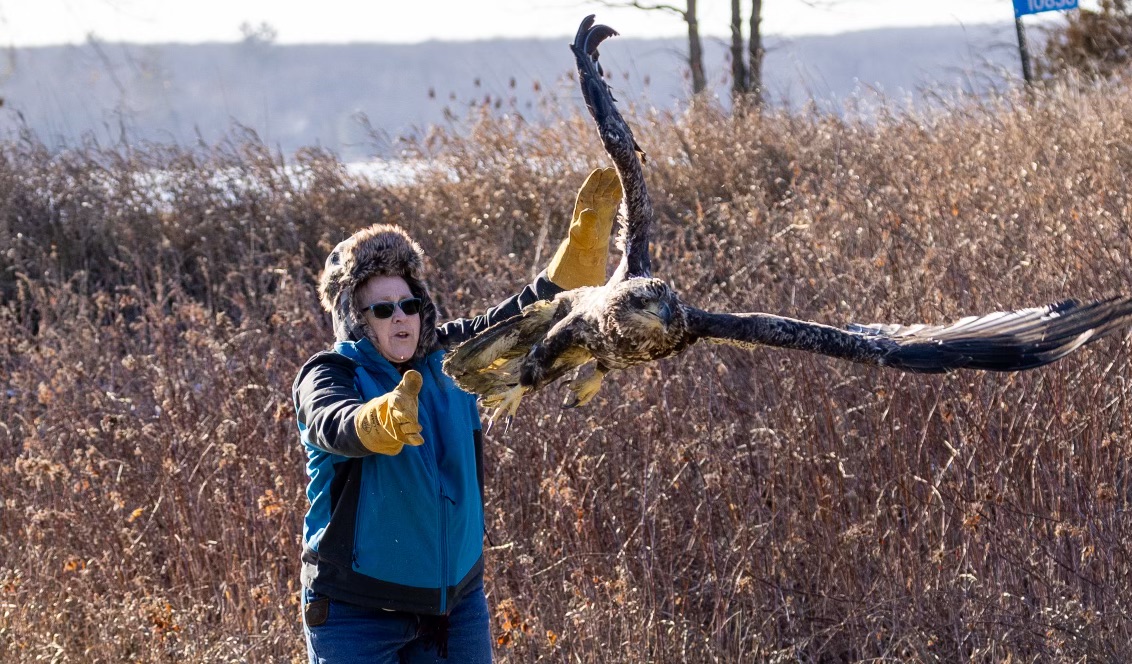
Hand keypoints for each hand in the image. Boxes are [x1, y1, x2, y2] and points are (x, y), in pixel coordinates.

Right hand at [354, 370, 424, 454]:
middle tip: (411, 417)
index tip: (399, 402)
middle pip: (398, 416)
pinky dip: (414, 440)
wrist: (389, 418)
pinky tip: (420, 440)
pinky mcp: (404, 435)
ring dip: (410, 428)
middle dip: (404, 417)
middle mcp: (395, 414)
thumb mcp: (405, 391)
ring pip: (404, 428)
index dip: (397, 402)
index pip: (395, 401)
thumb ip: (410, 383)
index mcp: (395, 401)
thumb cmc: (401, 401)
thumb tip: (414, 373)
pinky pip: (409, 438)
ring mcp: (399, 426)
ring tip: (418, 427)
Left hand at [546, 167, 621, 289]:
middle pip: (598, 189)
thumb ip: (585, 224)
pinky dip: (618, 194)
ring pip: (606, 193)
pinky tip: (626, 187)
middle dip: (606, 178)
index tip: (599, 171)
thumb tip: (589, 211)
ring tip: (623, 172)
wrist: (583, 260)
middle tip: (616, 166)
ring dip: (613, 184)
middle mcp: (589, 209)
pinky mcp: (606, 217)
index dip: (593, 181)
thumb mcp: (582, 238)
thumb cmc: (580, 250)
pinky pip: (613, 202)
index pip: (586, 192)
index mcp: (581, 211)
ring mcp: (598, 212)